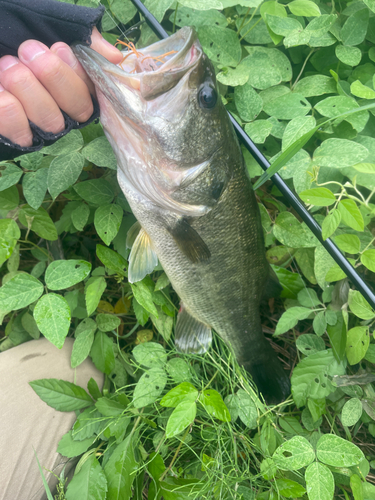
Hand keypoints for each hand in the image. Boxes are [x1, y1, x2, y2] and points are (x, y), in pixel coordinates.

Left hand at [0, 28, 121, 146]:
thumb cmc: (20, 41)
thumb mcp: (55, 29)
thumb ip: (86, 41)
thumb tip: (114, 57)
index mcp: (78, 88)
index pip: (95, 91)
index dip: (78, 73)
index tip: (59, 48)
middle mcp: (65, 112)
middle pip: (79, 110)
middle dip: (53, 76)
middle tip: (28, 50)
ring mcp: (43, 129)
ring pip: (51, 121)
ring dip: (27, 87)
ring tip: (8, 64)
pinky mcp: (18, 140)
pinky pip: (21, 134)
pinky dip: (8, 108)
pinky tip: (1, 89)